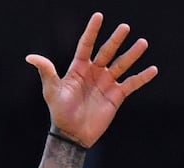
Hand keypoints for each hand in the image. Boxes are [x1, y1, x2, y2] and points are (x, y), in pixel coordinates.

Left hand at [26, 13, 157, 148]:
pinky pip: (132, 84)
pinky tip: (153, 69)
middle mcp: (94, 72)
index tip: (98, 16)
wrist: (72, 135)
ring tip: (142, 43)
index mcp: (79, 68)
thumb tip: (30, 57)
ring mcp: (106, 83)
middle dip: (116, 39)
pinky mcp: (116, 96)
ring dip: (132, 54)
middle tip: (125, 27)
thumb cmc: (60, 112)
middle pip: (107, 51)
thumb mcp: (52, 91)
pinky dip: (142, 77)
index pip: (86, 45)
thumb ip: (46, 72)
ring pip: (122, 64)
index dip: (92, 31)